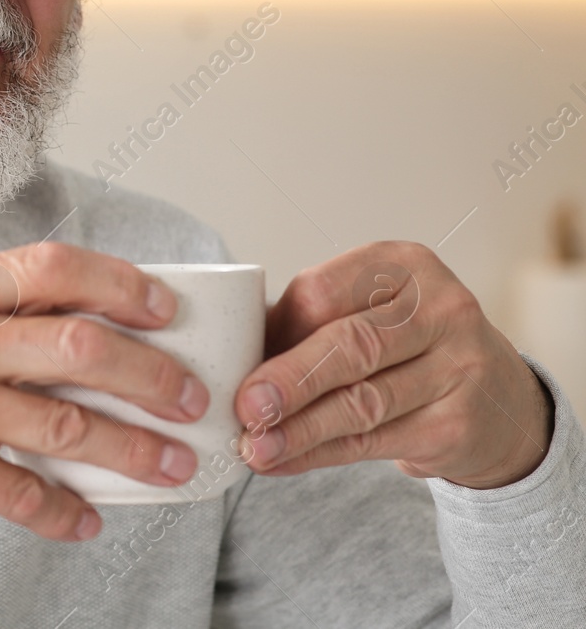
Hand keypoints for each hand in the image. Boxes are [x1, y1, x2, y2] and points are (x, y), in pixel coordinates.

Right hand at [0, 242, 211, 542]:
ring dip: (135, 449)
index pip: (56, 268)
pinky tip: (88, 519)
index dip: (123, 284)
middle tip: (193, 398)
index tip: (168, 307)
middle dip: (152, 375)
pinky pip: (24, 494)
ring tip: (174, 466)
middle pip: (82, 347)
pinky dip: (65, 512)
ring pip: (69, 425)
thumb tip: (80, 325)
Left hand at [235, 241, 554, 488]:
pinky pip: (372, 443)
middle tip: (244, 406)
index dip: (277, 328)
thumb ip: (307, 323)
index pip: (324, 291)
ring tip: (253, 445)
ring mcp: (459, 368)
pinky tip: (282, 460)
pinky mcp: (458, 425)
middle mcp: (441, 310)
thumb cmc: (405, 346)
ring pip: (361, 403)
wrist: (497, 401)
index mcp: (404, 265)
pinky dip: (318, 454)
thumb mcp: (369, 311)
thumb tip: (228, 355)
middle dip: (289, 380)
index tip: (237, 357)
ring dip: (298, 429)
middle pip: (350, 346)